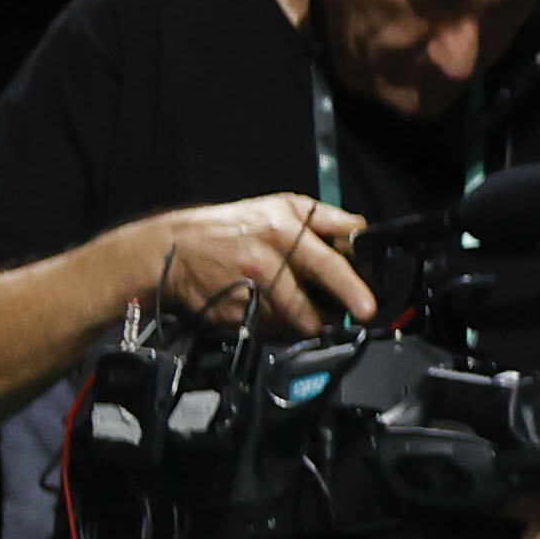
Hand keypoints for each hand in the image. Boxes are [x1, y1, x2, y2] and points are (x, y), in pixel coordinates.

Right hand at [144, 195, 373, 334]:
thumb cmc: (232, 227)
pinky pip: (272, 331)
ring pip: (296, 321)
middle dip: (338, 309)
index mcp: (284, 229)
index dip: (353, 283)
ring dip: (307, 323)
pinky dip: (280, 328)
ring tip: (307, 314)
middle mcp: (267, 258)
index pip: (331, 260)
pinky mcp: (236, 314)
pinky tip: (273, 313)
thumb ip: (324, 220)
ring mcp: (250, 290)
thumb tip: (360, 232)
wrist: (171, 250)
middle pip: (315, 297)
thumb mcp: (279, 207)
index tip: (368, 302)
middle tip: (355, 315)